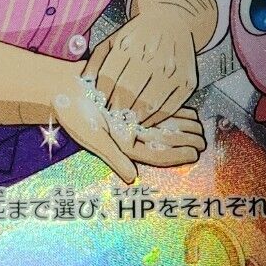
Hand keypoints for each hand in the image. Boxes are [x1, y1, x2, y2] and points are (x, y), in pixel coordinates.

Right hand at [56, 95, 205, 184]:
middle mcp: (129, 136)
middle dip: (185, 141)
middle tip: (204, 140)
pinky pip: (156, 110)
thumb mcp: (91, 134)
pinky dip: (173, 111)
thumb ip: (113, 155)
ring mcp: (131, 121)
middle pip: (163, 140)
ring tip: (201, 127)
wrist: (62, 88)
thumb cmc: (73, 112)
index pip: (155, 154)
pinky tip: (188, 110)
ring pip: (163, 126)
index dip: (176, 155)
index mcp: (122, 146)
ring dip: (183, 127)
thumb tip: (132, 178)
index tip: (194, 154)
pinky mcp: (131, 106)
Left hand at [86, 0, 212, 127]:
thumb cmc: (138, 35)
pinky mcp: (187, 81)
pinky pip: (169, 108)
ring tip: (126, 122)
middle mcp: (152, 56)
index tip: (101, 105)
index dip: (102, 96)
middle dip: (116, 109)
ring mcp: (172, 70)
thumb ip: (96, 60)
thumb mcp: (113, 39)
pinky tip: (144, 121)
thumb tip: (86, 83)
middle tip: (113, 117)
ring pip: (149, 104)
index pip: (110, 78)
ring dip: (134, 118)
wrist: (173, 20)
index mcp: (129, 44)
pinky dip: (155, 119)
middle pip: (128, 92)